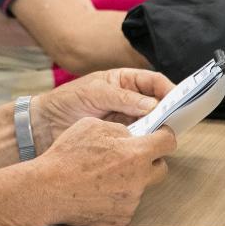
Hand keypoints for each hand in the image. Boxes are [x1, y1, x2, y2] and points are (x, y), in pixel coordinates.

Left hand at [33, 68, 172, 149]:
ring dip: (159, 127)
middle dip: (169, 110)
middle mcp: (130, 99)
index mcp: (124, 80)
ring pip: (152, 122)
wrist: (45, 125)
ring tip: (165, 134)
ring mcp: (126, 118)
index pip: (154, 82)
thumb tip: (153, 105)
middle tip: (178, 120)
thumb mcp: (95, 93)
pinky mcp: (121, 136)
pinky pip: (139, 137)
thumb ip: (123, 98)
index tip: (179, 100)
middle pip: (158, 103)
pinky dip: (146, 141)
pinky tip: (148, 144)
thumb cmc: (67, 101)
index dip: (169, 89)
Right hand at [34, 117, 175, 225]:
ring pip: (141, 186)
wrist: (47, 189)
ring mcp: (130, 202)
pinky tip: (98, 191)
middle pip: (161, 168)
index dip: (164, 136)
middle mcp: (137, 180)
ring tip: (103, 175)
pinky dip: (117, 197)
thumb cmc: (66, 158)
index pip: (167, 143)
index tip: (160, 136)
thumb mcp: (92, 126)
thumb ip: (119, 129)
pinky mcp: (121, 218)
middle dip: (151, 160)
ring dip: (130, 179)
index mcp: (134, 154)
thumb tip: (131, 135)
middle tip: (133, 156)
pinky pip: (127, 204)